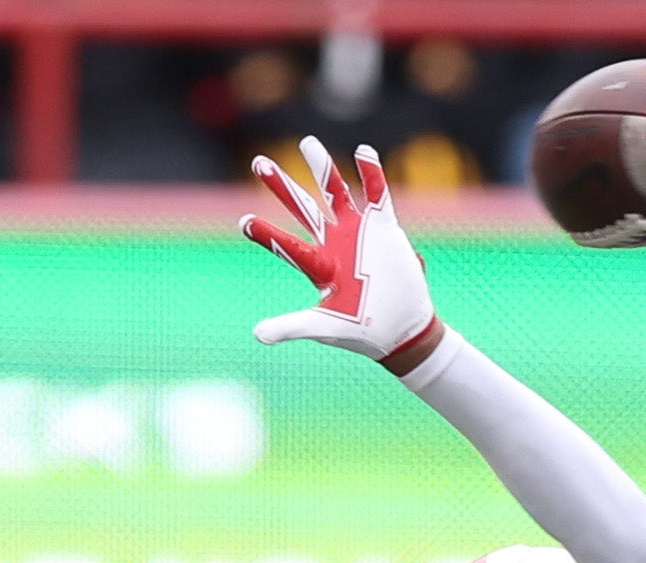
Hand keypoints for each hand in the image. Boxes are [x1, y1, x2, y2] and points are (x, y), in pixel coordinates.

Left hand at [241, 136, 441, 368]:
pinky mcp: (384, 229)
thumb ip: (291, 327)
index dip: (266, 234)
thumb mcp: (323, 328)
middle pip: (302, 208)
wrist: (401, 331)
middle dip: (281, 186)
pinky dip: (372, 174)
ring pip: (336, 193)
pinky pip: (377, 195)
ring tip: (307, 143)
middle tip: (259, 162)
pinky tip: (363, 152)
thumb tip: (257, 335)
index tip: (243, 221)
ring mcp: (357, 233)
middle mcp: (333, 244)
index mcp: (318, 266)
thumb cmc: (361, 331)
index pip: (286, 245)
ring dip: (323, 169)